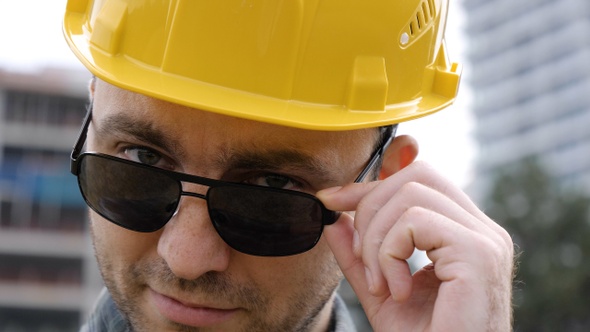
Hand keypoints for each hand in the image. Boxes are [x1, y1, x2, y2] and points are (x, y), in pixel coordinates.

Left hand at [318, 161, 513, 330]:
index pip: (417, 180)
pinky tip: (396, 290)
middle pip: (415, 175)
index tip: (330, 201)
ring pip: (410, 193)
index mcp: (464, 233)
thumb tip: (332, 217)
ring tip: (380, 283)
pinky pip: (415, 221)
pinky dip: (389, 253)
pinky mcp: (478, 252)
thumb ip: (359, 253)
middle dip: (369, 205)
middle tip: (361, 256)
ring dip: (377, 239)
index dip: (369, 185)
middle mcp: (481, 229)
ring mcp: (484, 238)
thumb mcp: (379, 289)